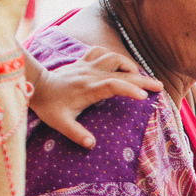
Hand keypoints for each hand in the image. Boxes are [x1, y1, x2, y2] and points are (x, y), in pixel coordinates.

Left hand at [28, 47, 162, 148]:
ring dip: (129, 65)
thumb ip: (76, 134)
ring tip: (139, 77)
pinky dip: (113, 56)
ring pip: (114, 57)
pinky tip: (119, 65)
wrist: (35, 85)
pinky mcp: (83, 61)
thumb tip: (92, 144)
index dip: (130, 89)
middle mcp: (90, 74)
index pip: (113, 85)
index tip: (144, 97)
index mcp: (88, 89)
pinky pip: (101, 51)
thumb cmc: (49, 106)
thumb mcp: (60, 123)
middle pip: (121, 72)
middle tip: (160, 87)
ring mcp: (87, 65)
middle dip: (143, 79)